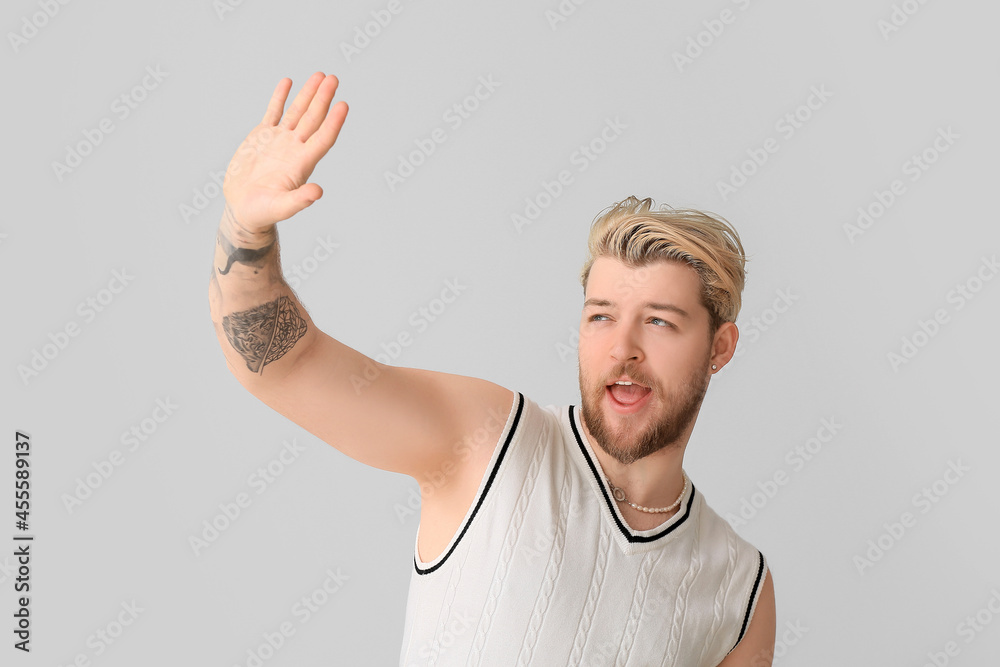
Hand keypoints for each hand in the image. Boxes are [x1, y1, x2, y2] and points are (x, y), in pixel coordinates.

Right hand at [223, 72, 348, 233]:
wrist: (243, 209)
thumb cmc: (263, 212)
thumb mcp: (281, 207)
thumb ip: (299, 200)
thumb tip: (318, 193)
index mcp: (301, 163)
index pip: (323, 138)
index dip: (334, 122)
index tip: (343, 104)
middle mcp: (294, 148)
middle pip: (313, 119)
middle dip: (323, 98)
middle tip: (334, 78)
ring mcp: (279, 140)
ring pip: (297, 112)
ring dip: (308, 94)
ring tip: (320, 75)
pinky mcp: (262, 137)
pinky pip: (274, 112)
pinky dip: (280, 97)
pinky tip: (288, 82)